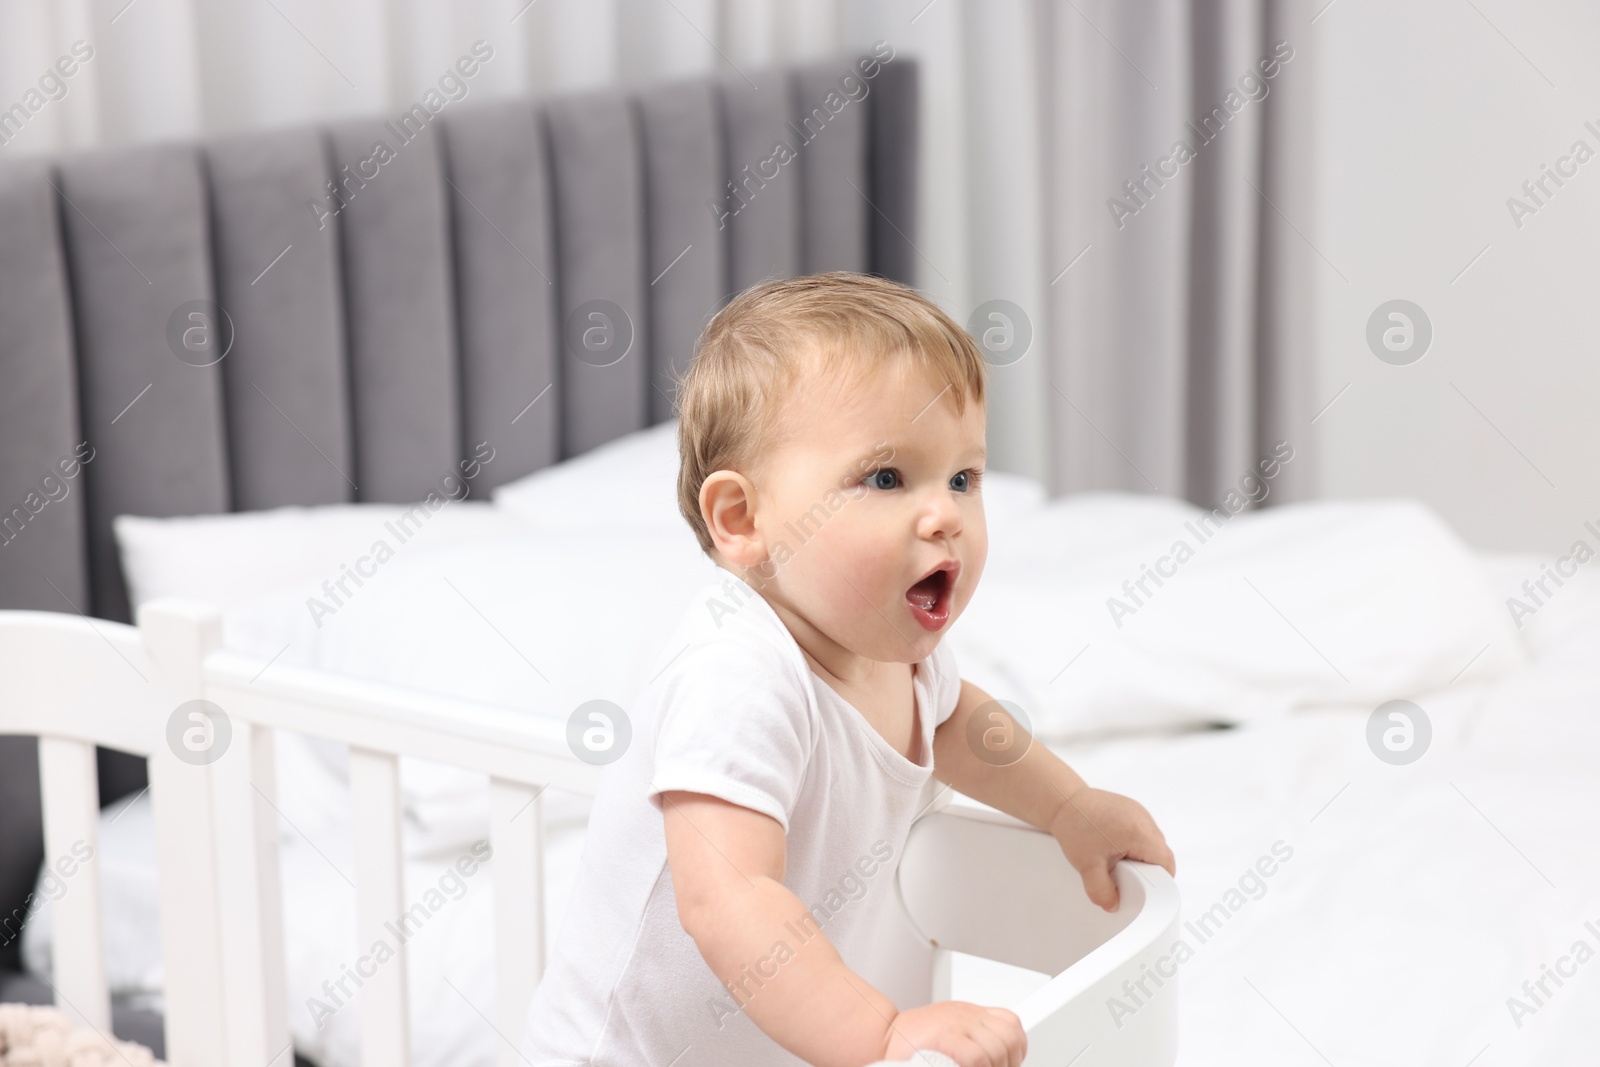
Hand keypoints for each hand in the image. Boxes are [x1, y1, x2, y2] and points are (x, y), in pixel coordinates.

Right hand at [877, 1001, 1024, 1066]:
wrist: (881, 1039)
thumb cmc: (912, 1043)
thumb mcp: (949, 1031)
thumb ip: (971, 1038)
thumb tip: (997, 1059)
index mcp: (969, 1014)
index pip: (1010, 1024)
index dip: (1017, 1048)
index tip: (1011, 1063)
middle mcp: (966, 1014)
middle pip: (1008, 1038)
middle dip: (1008, 1063)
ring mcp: (956, 1023)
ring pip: (996, 1049)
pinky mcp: (945, 1036)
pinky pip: (977, 1056)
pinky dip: (978, 1066)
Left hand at [1049, 786, 1175, 910]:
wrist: (1063, 800)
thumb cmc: (1075, 825)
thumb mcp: (1087, 866)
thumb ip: (1102, 891)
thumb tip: (1113, 905)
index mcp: (1138, 832)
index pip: (1166, 860)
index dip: (1163, 879)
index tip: (1152, 890)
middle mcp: (1143, 819)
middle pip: (1160, 852)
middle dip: (1148, 869)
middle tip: (1129, 877)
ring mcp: (1138, 811)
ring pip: (1153, 841)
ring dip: (1142, 855)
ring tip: (1120, 861)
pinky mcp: (1132, 808)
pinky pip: (1143, 831)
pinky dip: (1135, 842)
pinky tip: (1117, 848)